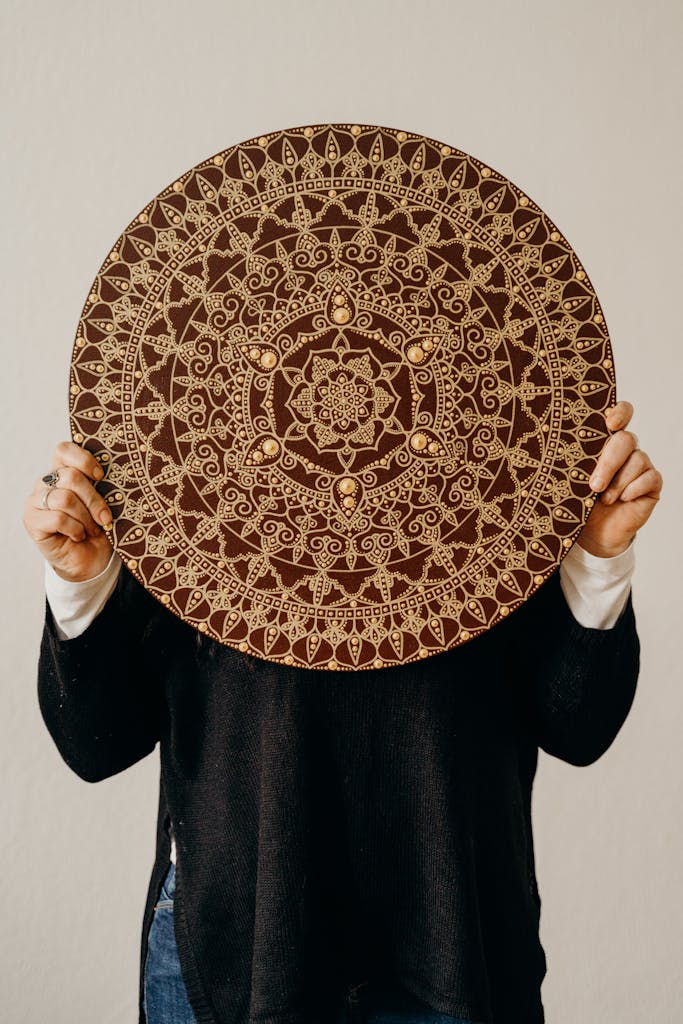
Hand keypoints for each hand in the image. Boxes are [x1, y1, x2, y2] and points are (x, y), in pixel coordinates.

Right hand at [24, 441, 113, 581]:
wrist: (90, 560)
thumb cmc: (98, 528)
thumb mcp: (104, 503)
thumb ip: (102, 486)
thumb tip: (114, 475)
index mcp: (63, 471)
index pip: (63, 450)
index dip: (83, 459)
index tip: (101, 476)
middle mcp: (47, 483)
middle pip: (70, 476)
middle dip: (94, 499)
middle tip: (105, 517)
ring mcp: (36, 501)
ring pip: (65, 498)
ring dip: (85, 517)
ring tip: (92, 529)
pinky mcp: (32, 521)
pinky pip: (58, 518)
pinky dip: (75, 529)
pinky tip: (78, 536)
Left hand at [576, 401, 662, 557]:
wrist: (594, 531)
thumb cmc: (580, 500)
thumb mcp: (571, 480)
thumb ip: (572, 461)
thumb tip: (555, 447)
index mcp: (605, 440)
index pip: (620, 413)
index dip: (620, 412)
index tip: (610, 423)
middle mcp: (626, 449)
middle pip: (626, 439)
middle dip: (609, 462)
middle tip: (594, 485)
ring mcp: (641, 465)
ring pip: (638, 459)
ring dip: (619, 482)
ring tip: (605, 499)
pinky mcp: (652, 483)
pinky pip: (650, 477)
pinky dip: (634, 489)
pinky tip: (623, 500)